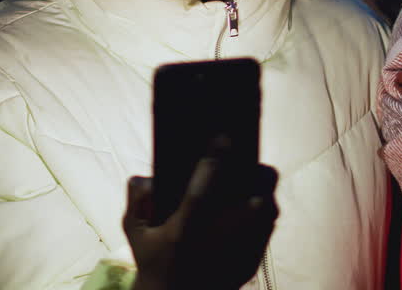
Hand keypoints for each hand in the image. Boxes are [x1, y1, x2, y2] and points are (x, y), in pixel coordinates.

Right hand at [124, 156, 278, 289]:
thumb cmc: (153, 261)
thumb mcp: (134, 232)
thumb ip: (137, 200)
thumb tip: (148, 177)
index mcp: (184, 231)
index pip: (202, 189)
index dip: (215, 160)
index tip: (223, 137)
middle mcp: (216, 243)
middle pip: (253, 202)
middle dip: (258, 177)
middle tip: (252, 162)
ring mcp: (237, 255)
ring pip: (267, 214)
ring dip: (264, 193)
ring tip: (257, 178)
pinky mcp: (250, 264)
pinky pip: (267, 231)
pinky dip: (265, 215)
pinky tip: (257, 204)